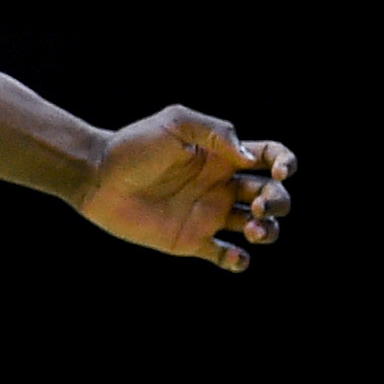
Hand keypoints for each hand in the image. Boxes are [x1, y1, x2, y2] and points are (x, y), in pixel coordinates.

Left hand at [78, 108, 294, 270]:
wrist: (96, 176)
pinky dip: (239, 261)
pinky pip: (227, 256)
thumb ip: (217, 131)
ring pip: (259, 227)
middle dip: (278, 202)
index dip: (286, 163)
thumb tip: (249, 157)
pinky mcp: (191, 240)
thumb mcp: (176, 123)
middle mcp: (222, 185)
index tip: (279, 171)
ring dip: (267, 231)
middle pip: (273, 196)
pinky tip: (234, 255)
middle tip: (256, 205)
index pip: (271, 157)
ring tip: (250, 228)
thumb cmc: (133, 145)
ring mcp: (208, 214)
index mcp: (223, 156)